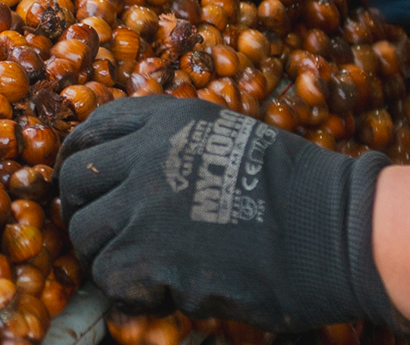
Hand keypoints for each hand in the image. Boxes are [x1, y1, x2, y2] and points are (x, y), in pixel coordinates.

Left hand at [57, 95, 397, 331]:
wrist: (337, 229)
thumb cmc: (294, 189)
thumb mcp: (224, 135)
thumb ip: (170, 142)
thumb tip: (121, 169)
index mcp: (164, 120)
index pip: (89, 134)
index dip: (80, 162)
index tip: (86, 187)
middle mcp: (144, 155)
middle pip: (72, 180)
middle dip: (80, 207)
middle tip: (103, 232)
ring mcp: (144, 205)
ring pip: (84, 231)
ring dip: (102, 252)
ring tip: (135, 265)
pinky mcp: (151, 255)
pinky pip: (108, 274)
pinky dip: (127, 288)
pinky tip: (158, 290)